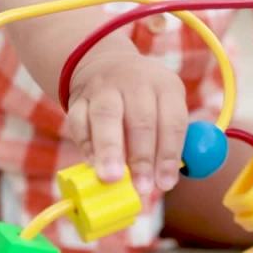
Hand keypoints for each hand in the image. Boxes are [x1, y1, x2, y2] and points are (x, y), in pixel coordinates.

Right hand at [65, 50, 187, 194]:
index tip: (165, 184)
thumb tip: (162, 183)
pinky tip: (92, 164)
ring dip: (109, 150)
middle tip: (141, 187)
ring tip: (111, 178)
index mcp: (166, 87)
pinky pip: (79, 121)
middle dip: (141, 158)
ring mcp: (105, 88)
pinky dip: (86, 145)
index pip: (172, 122)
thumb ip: (165, 144)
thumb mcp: (163, 110)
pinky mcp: (79, 98)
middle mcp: (136, 83)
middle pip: (141, 120)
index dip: (169, 155)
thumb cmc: (144, 102)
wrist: (105, 65)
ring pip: (106, 117)